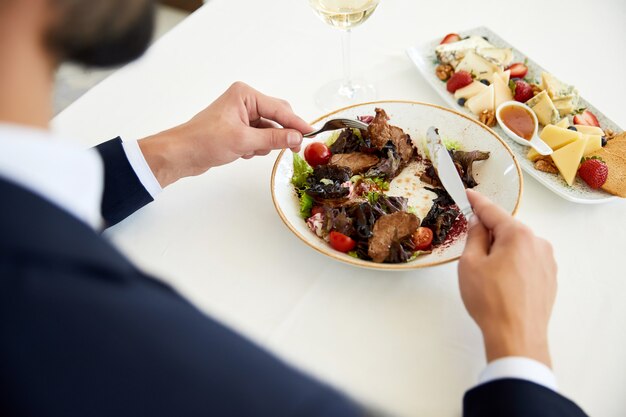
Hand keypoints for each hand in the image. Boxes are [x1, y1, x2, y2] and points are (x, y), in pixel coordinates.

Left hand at [138, 82, 312, 186]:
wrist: (181, 154)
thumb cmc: (204, 141)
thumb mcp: (244, 141)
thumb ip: (273, 139)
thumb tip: (296, 138)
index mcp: (245, 95)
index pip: (279, 109)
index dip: (296, 123)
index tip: (311, 134)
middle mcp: (244, 101)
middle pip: (276, 117)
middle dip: (280, 134)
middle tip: (293, 149)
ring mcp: (241, 115)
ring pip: (268, 130)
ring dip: (265, 143)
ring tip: (249, 151)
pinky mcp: (237, 129)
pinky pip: (258, 137)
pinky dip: (255, 147)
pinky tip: (243, 153)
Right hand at [458, 189, 556, 367]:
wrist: (516, 337)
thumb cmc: (490, 300)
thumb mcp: (471, 264)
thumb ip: (474, 237)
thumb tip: (478, 223)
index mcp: (518, 235)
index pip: (493, 211)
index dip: (477, 202)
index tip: (468, 193)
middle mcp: (538, 243)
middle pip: (507, 230)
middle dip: (489, 235)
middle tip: (470, 252)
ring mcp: (547, 262)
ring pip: (517, 247)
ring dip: (501, 252)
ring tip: (486, 276)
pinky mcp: (549, 279)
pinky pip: (527, 262)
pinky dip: (512, 266)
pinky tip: (501, 285)